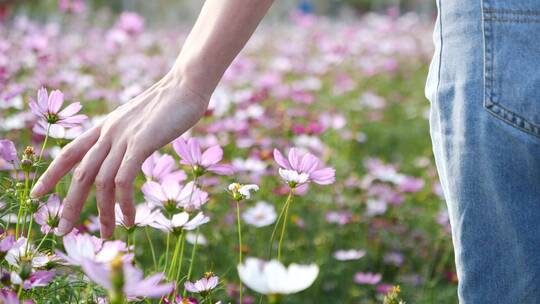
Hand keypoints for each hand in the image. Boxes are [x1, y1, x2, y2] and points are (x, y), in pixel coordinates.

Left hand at [30, 73, 209, 237]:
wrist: (186, 83)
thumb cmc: (171, 102)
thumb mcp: (141, 119)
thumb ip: (130, 135)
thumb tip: (130, 151)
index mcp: (105, 126)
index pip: (69, 152)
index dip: (50, 174)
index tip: (37, 194)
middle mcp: (108, 132)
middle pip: (80, 174)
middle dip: (69, 205)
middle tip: (62, 231)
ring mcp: (123, 137)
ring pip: (101, 182)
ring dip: (102, 213)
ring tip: (106, 235)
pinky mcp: (141, 143)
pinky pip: (124, 179)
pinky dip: (124, 204)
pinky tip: (129, 220)